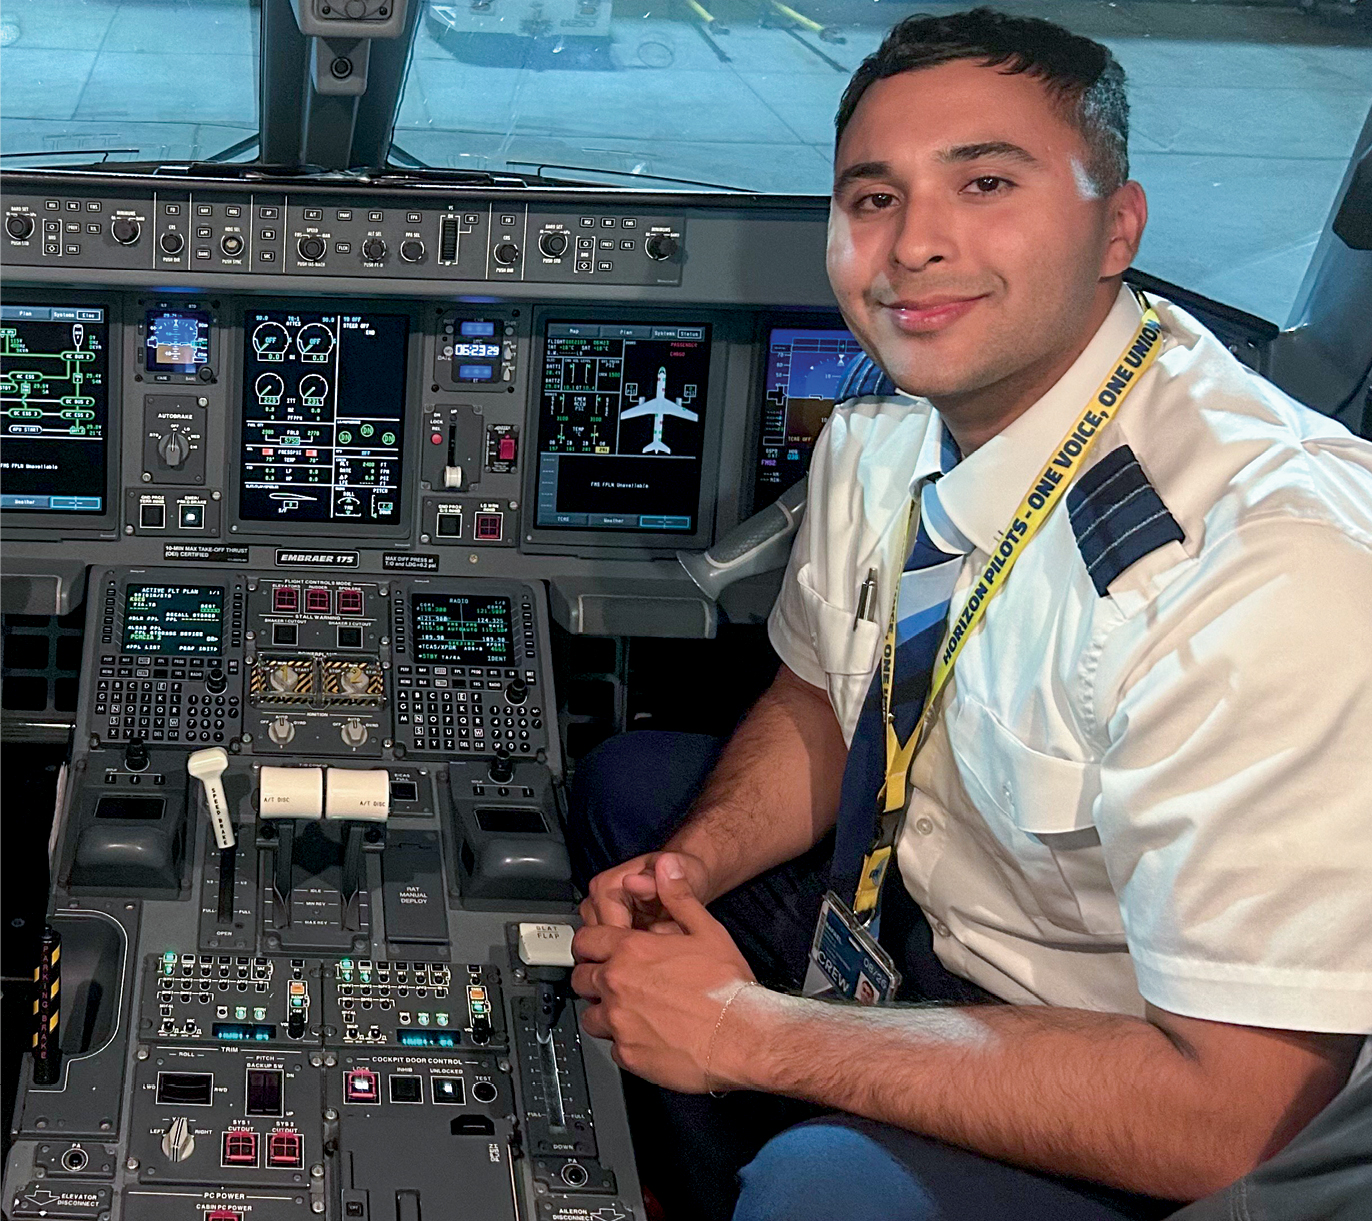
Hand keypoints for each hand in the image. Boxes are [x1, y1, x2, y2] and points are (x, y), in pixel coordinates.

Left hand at [572, 855, 757, 1091]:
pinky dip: (622, 1041)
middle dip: (593, 977)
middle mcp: (618, 985)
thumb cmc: (726, 986)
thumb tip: (666, 866)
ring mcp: (619, 1022)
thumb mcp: (706, 929)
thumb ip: (679, 896)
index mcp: (631, 951)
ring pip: (589, 1016)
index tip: (599, 949)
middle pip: (580, 978)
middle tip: (615, 979)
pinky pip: (610, 1046)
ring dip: (603, 1011)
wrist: (742, 1036)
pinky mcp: (628, 1055)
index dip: (591, 943)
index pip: (586, 941)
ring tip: (627, 1009)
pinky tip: (644, 1034)